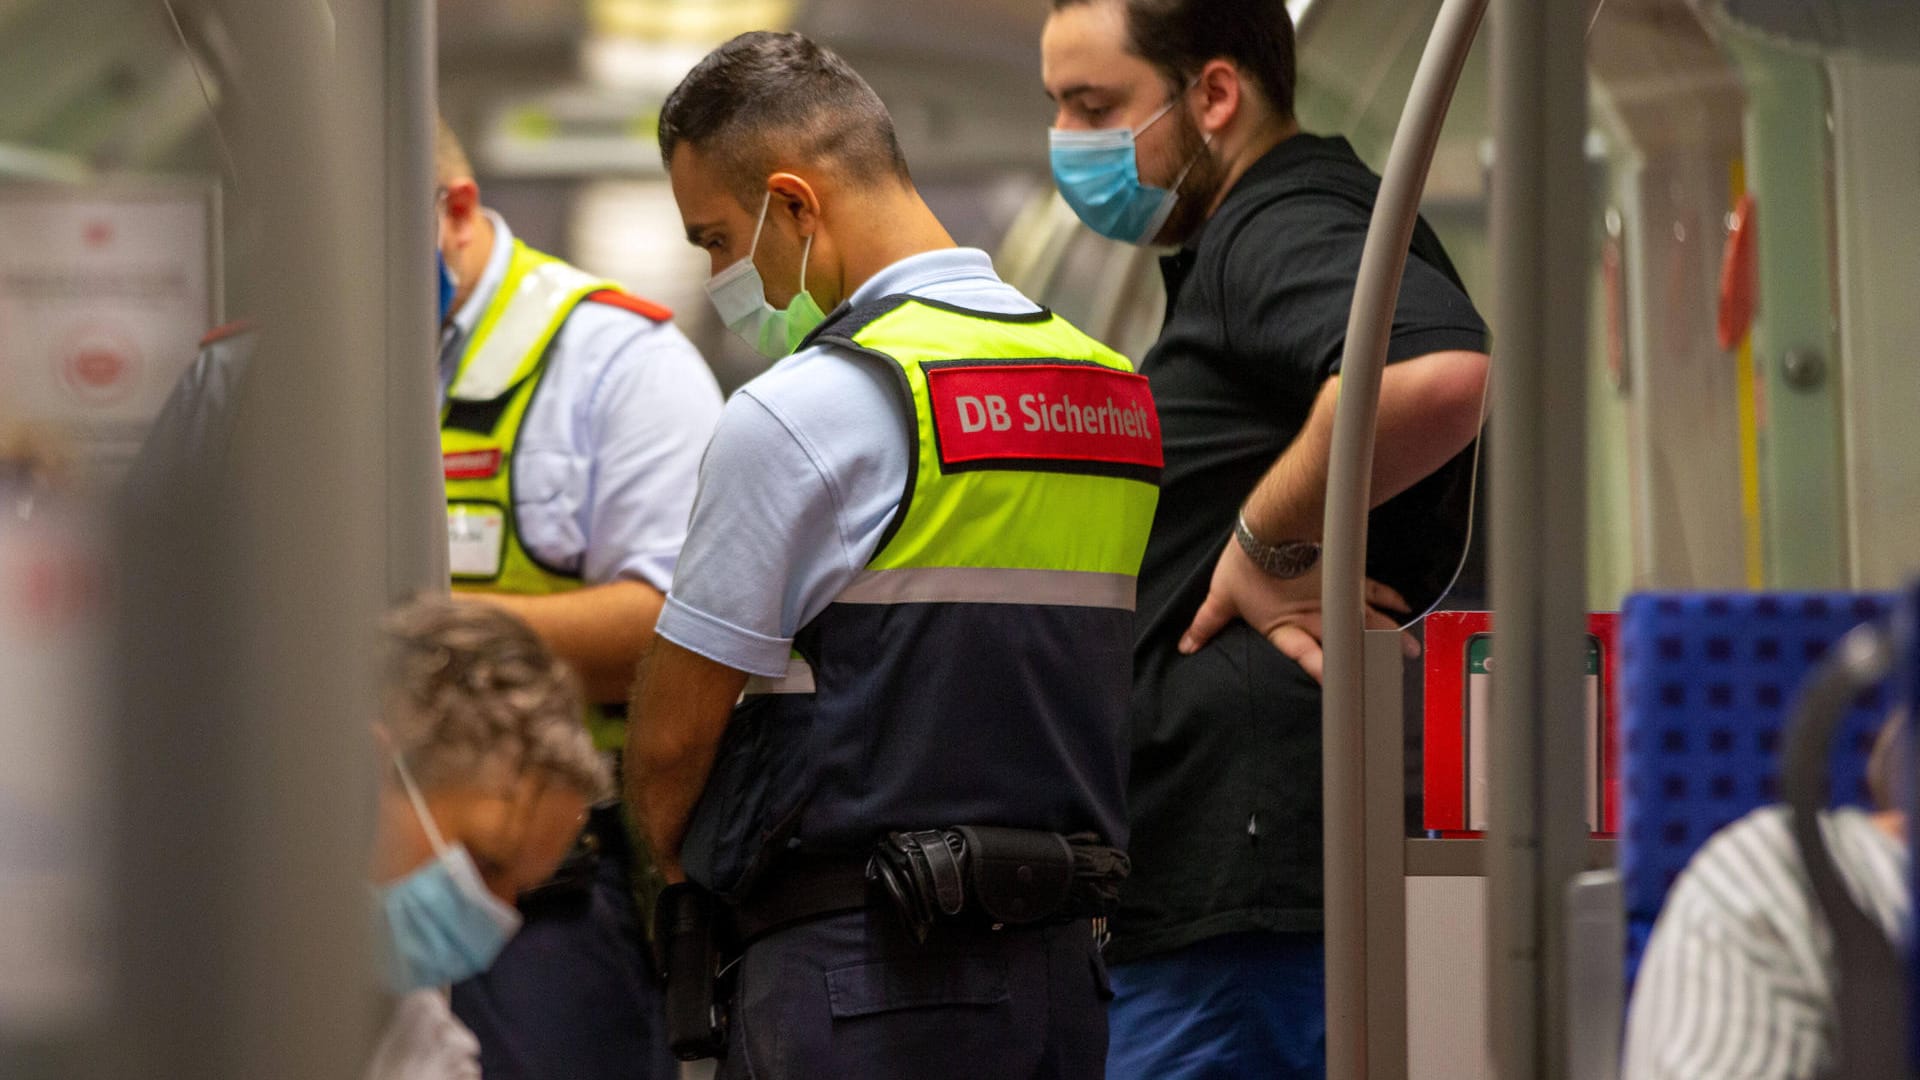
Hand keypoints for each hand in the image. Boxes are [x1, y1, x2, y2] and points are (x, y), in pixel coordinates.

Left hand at [1178, 539, 1417, 681]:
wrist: (1268, 524)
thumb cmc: (1244, 562)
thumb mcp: (1221, 596)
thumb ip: (1207, 624)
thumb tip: (1185, 646)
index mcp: (1286, 626)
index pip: (1304, 654)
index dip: (1319, 669)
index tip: (1335, 685)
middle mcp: (1315, 616)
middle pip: (1345, 642)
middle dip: (1367, 661)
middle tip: (1391, 676)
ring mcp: (1332, 596)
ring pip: (1365, 619)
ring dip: (1389, 634)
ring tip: (1410, 651)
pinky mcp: (1341, 576)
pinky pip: (1370, 590)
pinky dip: (1389, 598)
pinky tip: (1405, 605)